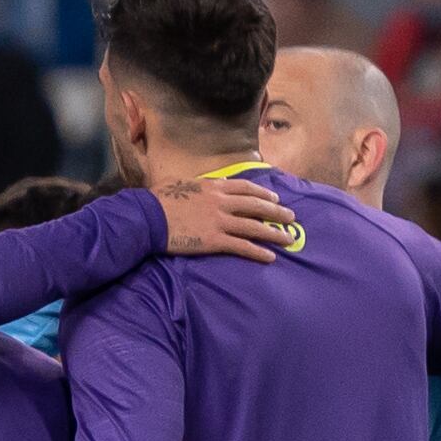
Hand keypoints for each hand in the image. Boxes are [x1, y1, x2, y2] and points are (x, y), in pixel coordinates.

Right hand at [153, 176, 294, 263]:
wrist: (149, 217)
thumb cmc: (158, 199)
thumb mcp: (180, 182)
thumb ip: (199, 184)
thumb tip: (209, 185)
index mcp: (214, 187)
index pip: (246, 188)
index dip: (263, 193)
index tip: (274, 198)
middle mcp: (222, 202)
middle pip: (256, 206)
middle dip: (276, 212)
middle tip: (290, 217)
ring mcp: (220, 222)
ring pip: (254, 227)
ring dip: (274, 233)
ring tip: (288, 238)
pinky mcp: (215, 241)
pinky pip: (242, 246)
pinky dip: (258, 252)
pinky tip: (270, 257)